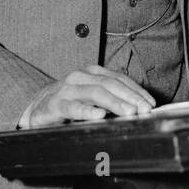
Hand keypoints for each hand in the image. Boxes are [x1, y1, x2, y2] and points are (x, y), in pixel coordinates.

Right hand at [24, 65, 155, 127]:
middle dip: (130, 97)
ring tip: (129, 112)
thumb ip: (112, 100)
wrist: (37, 110)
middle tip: (144, 109)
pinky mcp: (55, 104)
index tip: (151, 103)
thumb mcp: (92, 98)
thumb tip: (139, 109)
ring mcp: (66, 89)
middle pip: (110, 84)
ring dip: (114, 103)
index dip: (137, 90)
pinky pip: (73, 107)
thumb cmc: (70, 103)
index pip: (119, 79)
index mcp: (92, 73)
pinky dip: (87, 111)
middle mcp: (80, 77)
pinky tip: (99, 115)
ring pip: (94, 93)